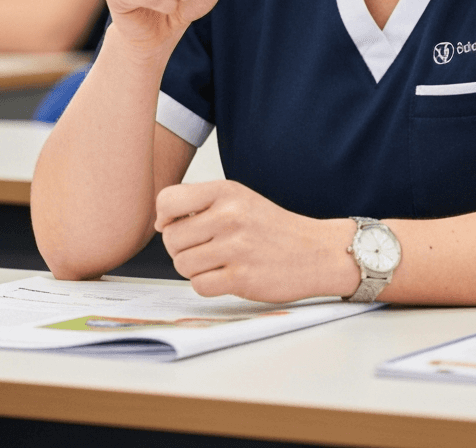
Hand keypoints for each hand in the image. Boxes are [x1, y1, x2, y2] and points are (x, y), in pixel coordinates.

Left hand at [155, 180, 358, 301]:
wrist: (315, 251)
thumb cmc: (272, 227)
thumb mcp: (239, 199)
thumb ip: (201, 204)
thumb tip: (160, 222)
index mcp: (226, 191)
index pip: (168, 200)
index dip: (165, 217)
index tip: (176, 224)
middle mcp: (230, 215)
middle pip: (171, 238)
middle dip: (181, 248)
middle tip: (205, 247)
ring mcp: (236, 247)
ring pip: (181, 264)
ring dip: (194, 268)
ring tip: (217, 261)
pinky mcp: (241, 277)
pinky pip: (199, 285)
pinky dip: (207, 285)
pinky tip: (226, 275)